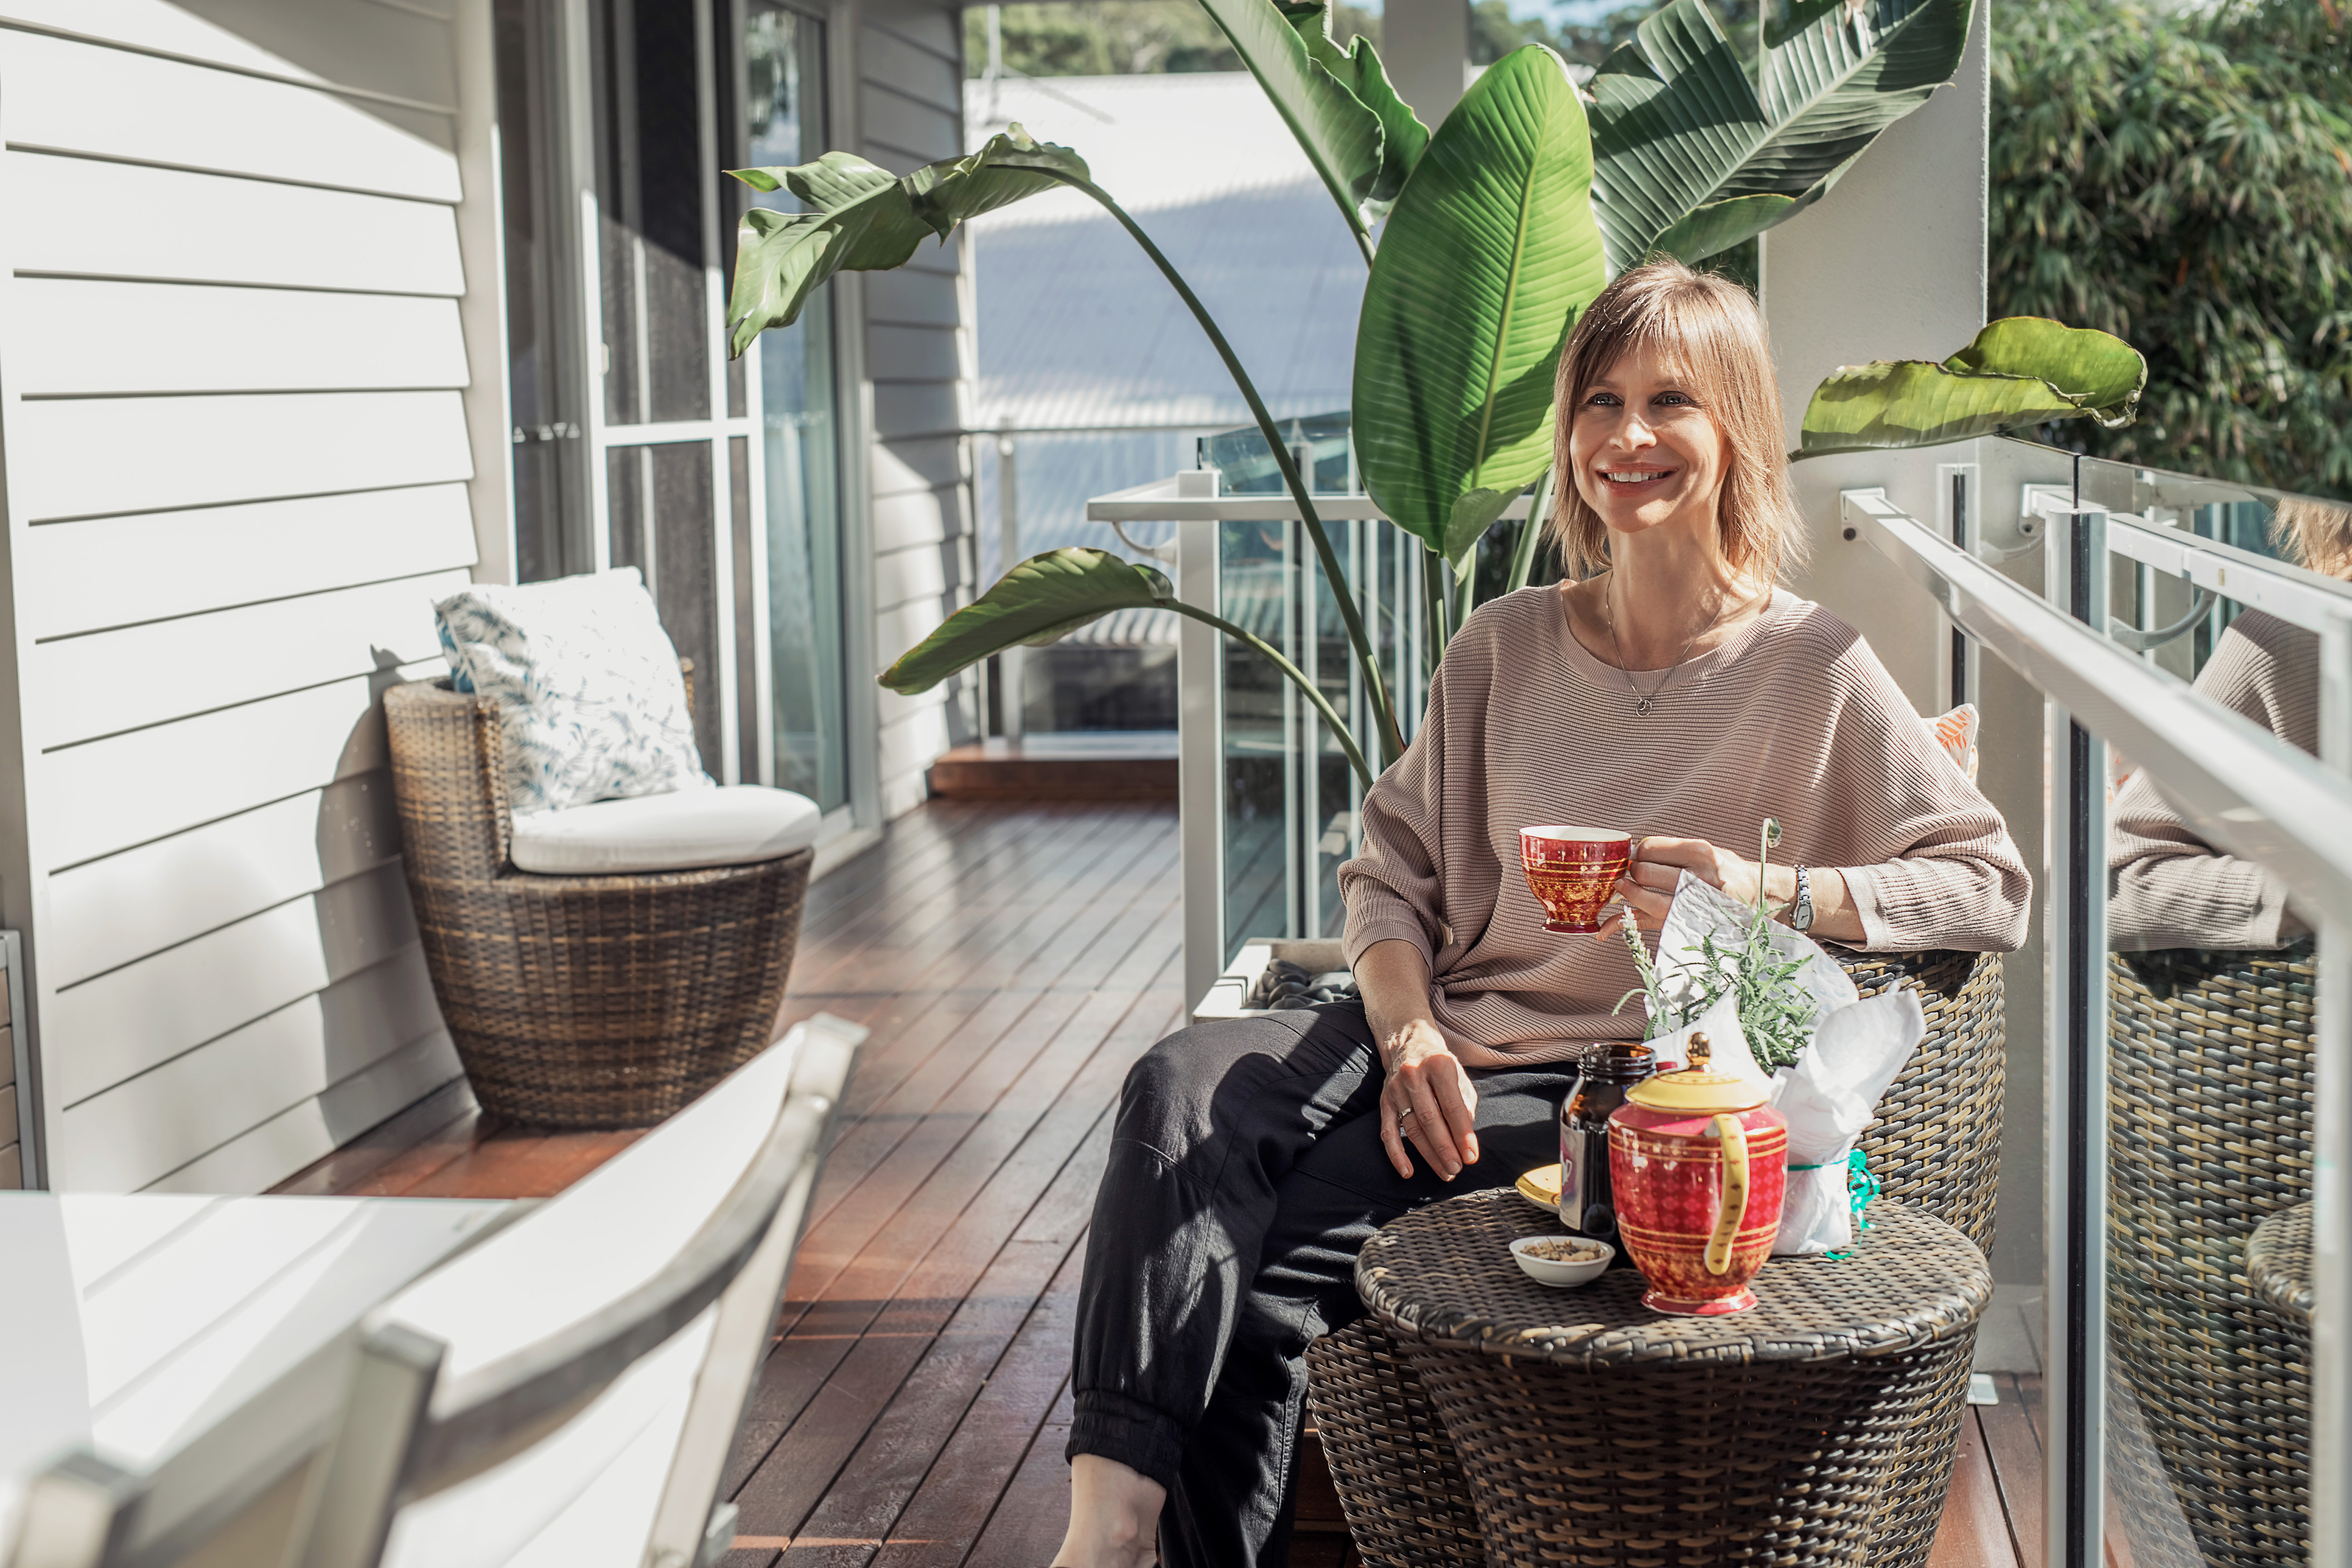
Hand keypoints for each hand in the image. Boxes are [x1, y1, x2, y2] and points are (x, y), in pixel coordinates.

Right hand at [1377, 1018, 1479, 1180]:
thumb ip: (1465, 1106)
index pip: (1452, 1106)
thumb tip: (1465, 1141)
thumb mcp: (1460, 1077)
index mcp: (1439, 1065)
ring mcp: (1395, 1088)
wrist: (1410, 1044)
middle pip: (1430, 1119)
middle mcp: (1414, 1075)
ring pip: (1412, 1128)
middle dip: (1445, 1148)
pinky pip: (1387, 1132)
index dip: (1462, 1134)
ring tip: (1445, 1172)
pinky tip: (1408, 1171)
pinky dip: (1397, 1154)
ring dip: (1428, 1155)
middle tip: (1457, 1169)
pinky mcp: (1384, 1100)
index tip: (1471, 1156)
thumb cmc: (1441, 1066)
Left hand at [1601, 835, 1783, 936]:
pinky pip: (1649, 924)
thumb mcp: (1706, 854)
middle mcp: (1698, 877)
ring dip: (1626, 896)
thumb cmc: (1729, 873)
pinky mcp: (1690, 925)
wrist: (1764, 897)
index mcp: (1700, 852)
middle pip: (1643, 872)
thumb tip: (1628, 857)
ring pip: (1644, 898)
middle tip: (1630, 877)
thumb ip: (1670, 854)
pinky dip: (1622, 926)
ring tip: (1623, 893)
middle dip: (1630, 874)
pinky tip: (1605, 929)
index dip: (1634, 854)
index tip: (1634, 859)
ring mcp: (1695, 904)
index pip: (1648, 848)